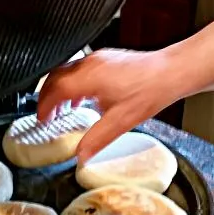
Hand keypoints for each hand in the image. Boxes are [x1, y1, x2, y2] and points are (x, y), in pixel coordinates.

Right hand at [37, 49, 178, 163]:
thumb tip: (80, 155)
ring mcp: (100, 58)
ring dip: (60, 90)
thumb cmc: (150, 90)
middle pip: (56, 77)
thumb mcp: (120, 122)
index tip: (42, 120)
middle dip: (46, 96)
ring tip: (61, 110)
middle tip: (45, 116)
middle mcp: (91, 64)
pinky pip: (81, 68)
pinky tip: (83, 98)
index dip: (43, 106)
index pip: (54, 89)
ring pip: (67, 71)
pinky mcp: (108, 59)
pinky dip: (73, 84)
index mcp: (89, 77)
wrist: (171, 72)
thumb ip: (97, 139)